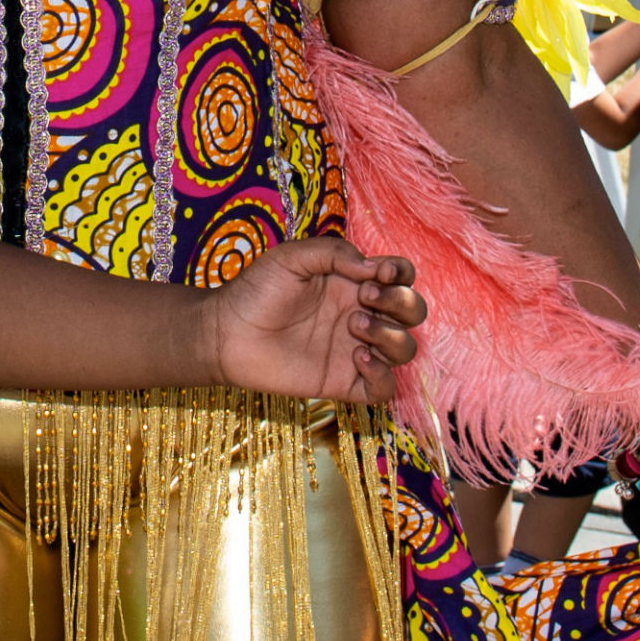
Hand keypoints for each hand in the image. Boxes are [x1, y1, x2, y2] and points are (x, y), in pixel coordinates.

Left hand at [204, 235, 428, 405]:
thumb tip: (372, 268)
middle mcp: (360, 314)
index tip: (380, 274)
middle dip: (401, 303)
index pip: (400, 277)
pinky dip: (382, 374)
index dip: (401, 274)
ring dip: (392, 336)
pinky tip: (357, 357)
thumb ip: (335, 252)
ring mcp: (355, 349)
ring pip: (405, 349)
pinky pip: (384, 388)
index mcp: (352, 283)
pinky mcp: (344, 382)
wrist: (227, 333)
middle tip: (365, 298)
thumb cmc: (256, 290)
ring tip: (354, 327)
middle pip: (412, 311)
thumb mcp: (293, 257)